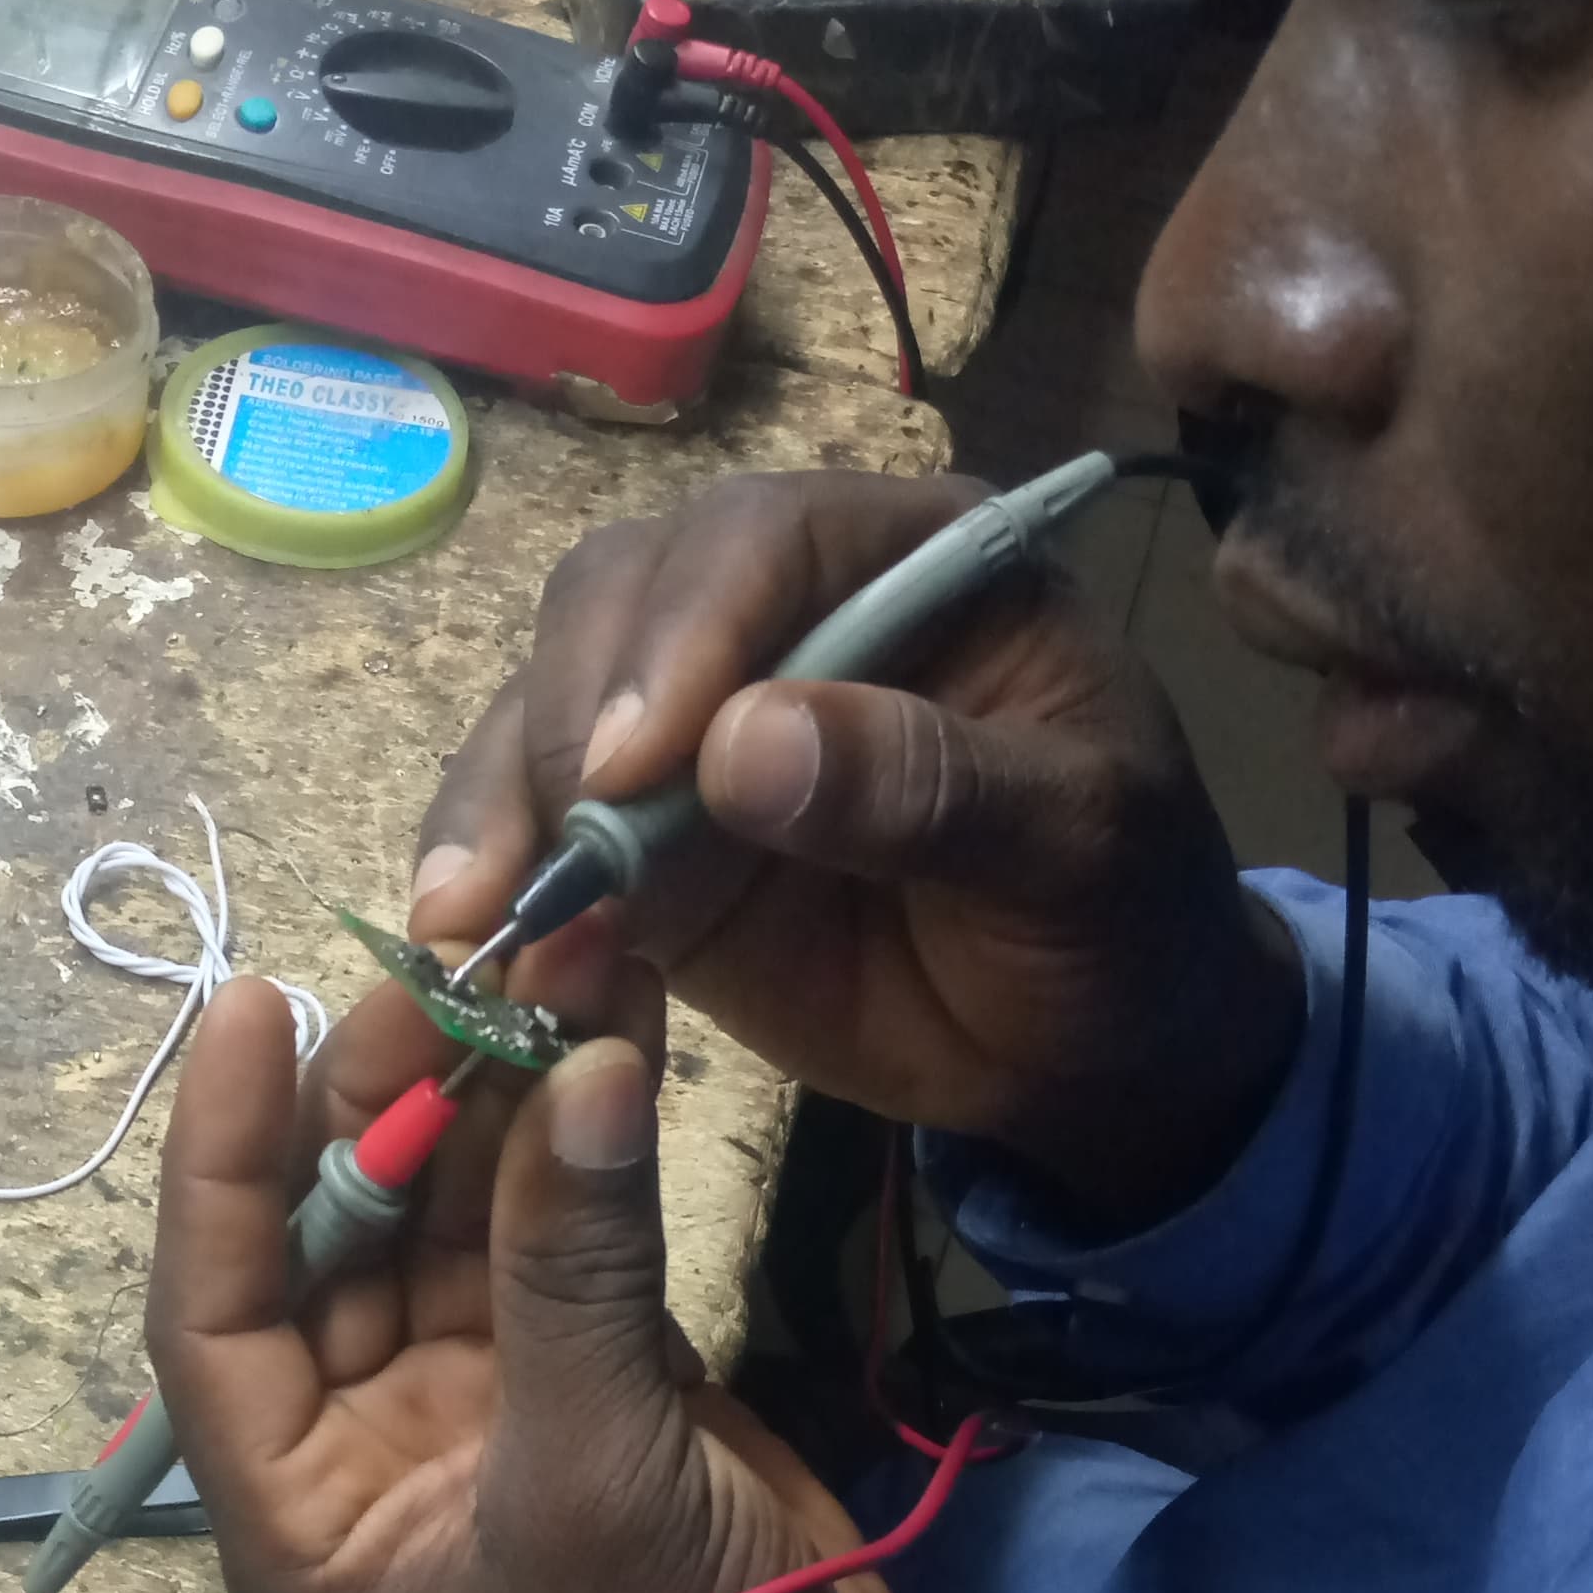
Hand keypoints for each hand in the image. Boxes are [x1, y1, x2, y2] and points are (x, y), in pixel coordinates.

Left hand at [146, 979, 1013, 1592]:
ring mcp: (474, 1411)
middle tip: (439, 966)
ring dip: (485, 1100)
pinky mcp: (584, 1383)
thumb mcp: (596, 1478)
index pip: (212, 1311)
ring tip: (531, 962)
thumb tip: (578, 1062)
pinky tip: (605, 1025)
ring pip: (446, 1222)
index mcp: (299, 1518)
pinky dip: (576, 1143)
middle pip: (329, 1242)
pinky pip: (556, 1241)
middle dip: (378, 1103)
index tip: (248, 1007)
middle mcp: (361, 1454)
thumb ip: (577, 1270)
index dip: (220, 1158)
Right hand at [406, 471, 1301, 1232]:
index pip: (766, 539)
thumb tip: (743, 747)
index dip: (685, 632)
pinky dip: (496, 876)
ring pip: (550, 701)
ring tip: (476, 911)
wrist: (1086, 1053)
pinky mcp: (645, 834)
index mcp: (916, 560)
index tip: (636, 760)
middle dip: (568, 710)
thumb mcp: (1075, 846)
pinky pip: (538, 826)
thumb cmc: (1117, 916)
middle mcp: (786, 611)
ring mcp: (699, 721)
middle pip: (622, 597)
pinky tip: (475, 942)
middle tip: (559, 840)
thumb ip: (929, 787)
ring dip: (501, 798)